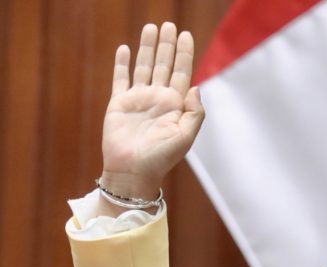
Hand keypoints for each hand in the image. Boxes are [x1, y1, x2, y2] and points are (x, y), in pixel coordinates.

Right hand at [100, 22, 203, 199]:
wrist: (133, 171)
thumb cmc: (161, 158)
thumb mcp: (185, 136)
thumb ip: (195, 112)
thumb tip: (196, 86)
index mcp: (176, 105)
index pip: (182, 72)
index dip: (184, 53)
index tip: (187, 35)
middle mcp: (158, 98)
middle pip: (164, 64)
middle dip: (167, 44)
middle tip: (168, 24)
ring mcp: (139, 99)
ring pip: (144, 66)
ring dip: (148, 48)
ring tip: (150, 28)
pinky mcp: (119, 103)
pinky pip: (121, 78)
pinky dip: (122, 63)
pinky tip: (125, 49)